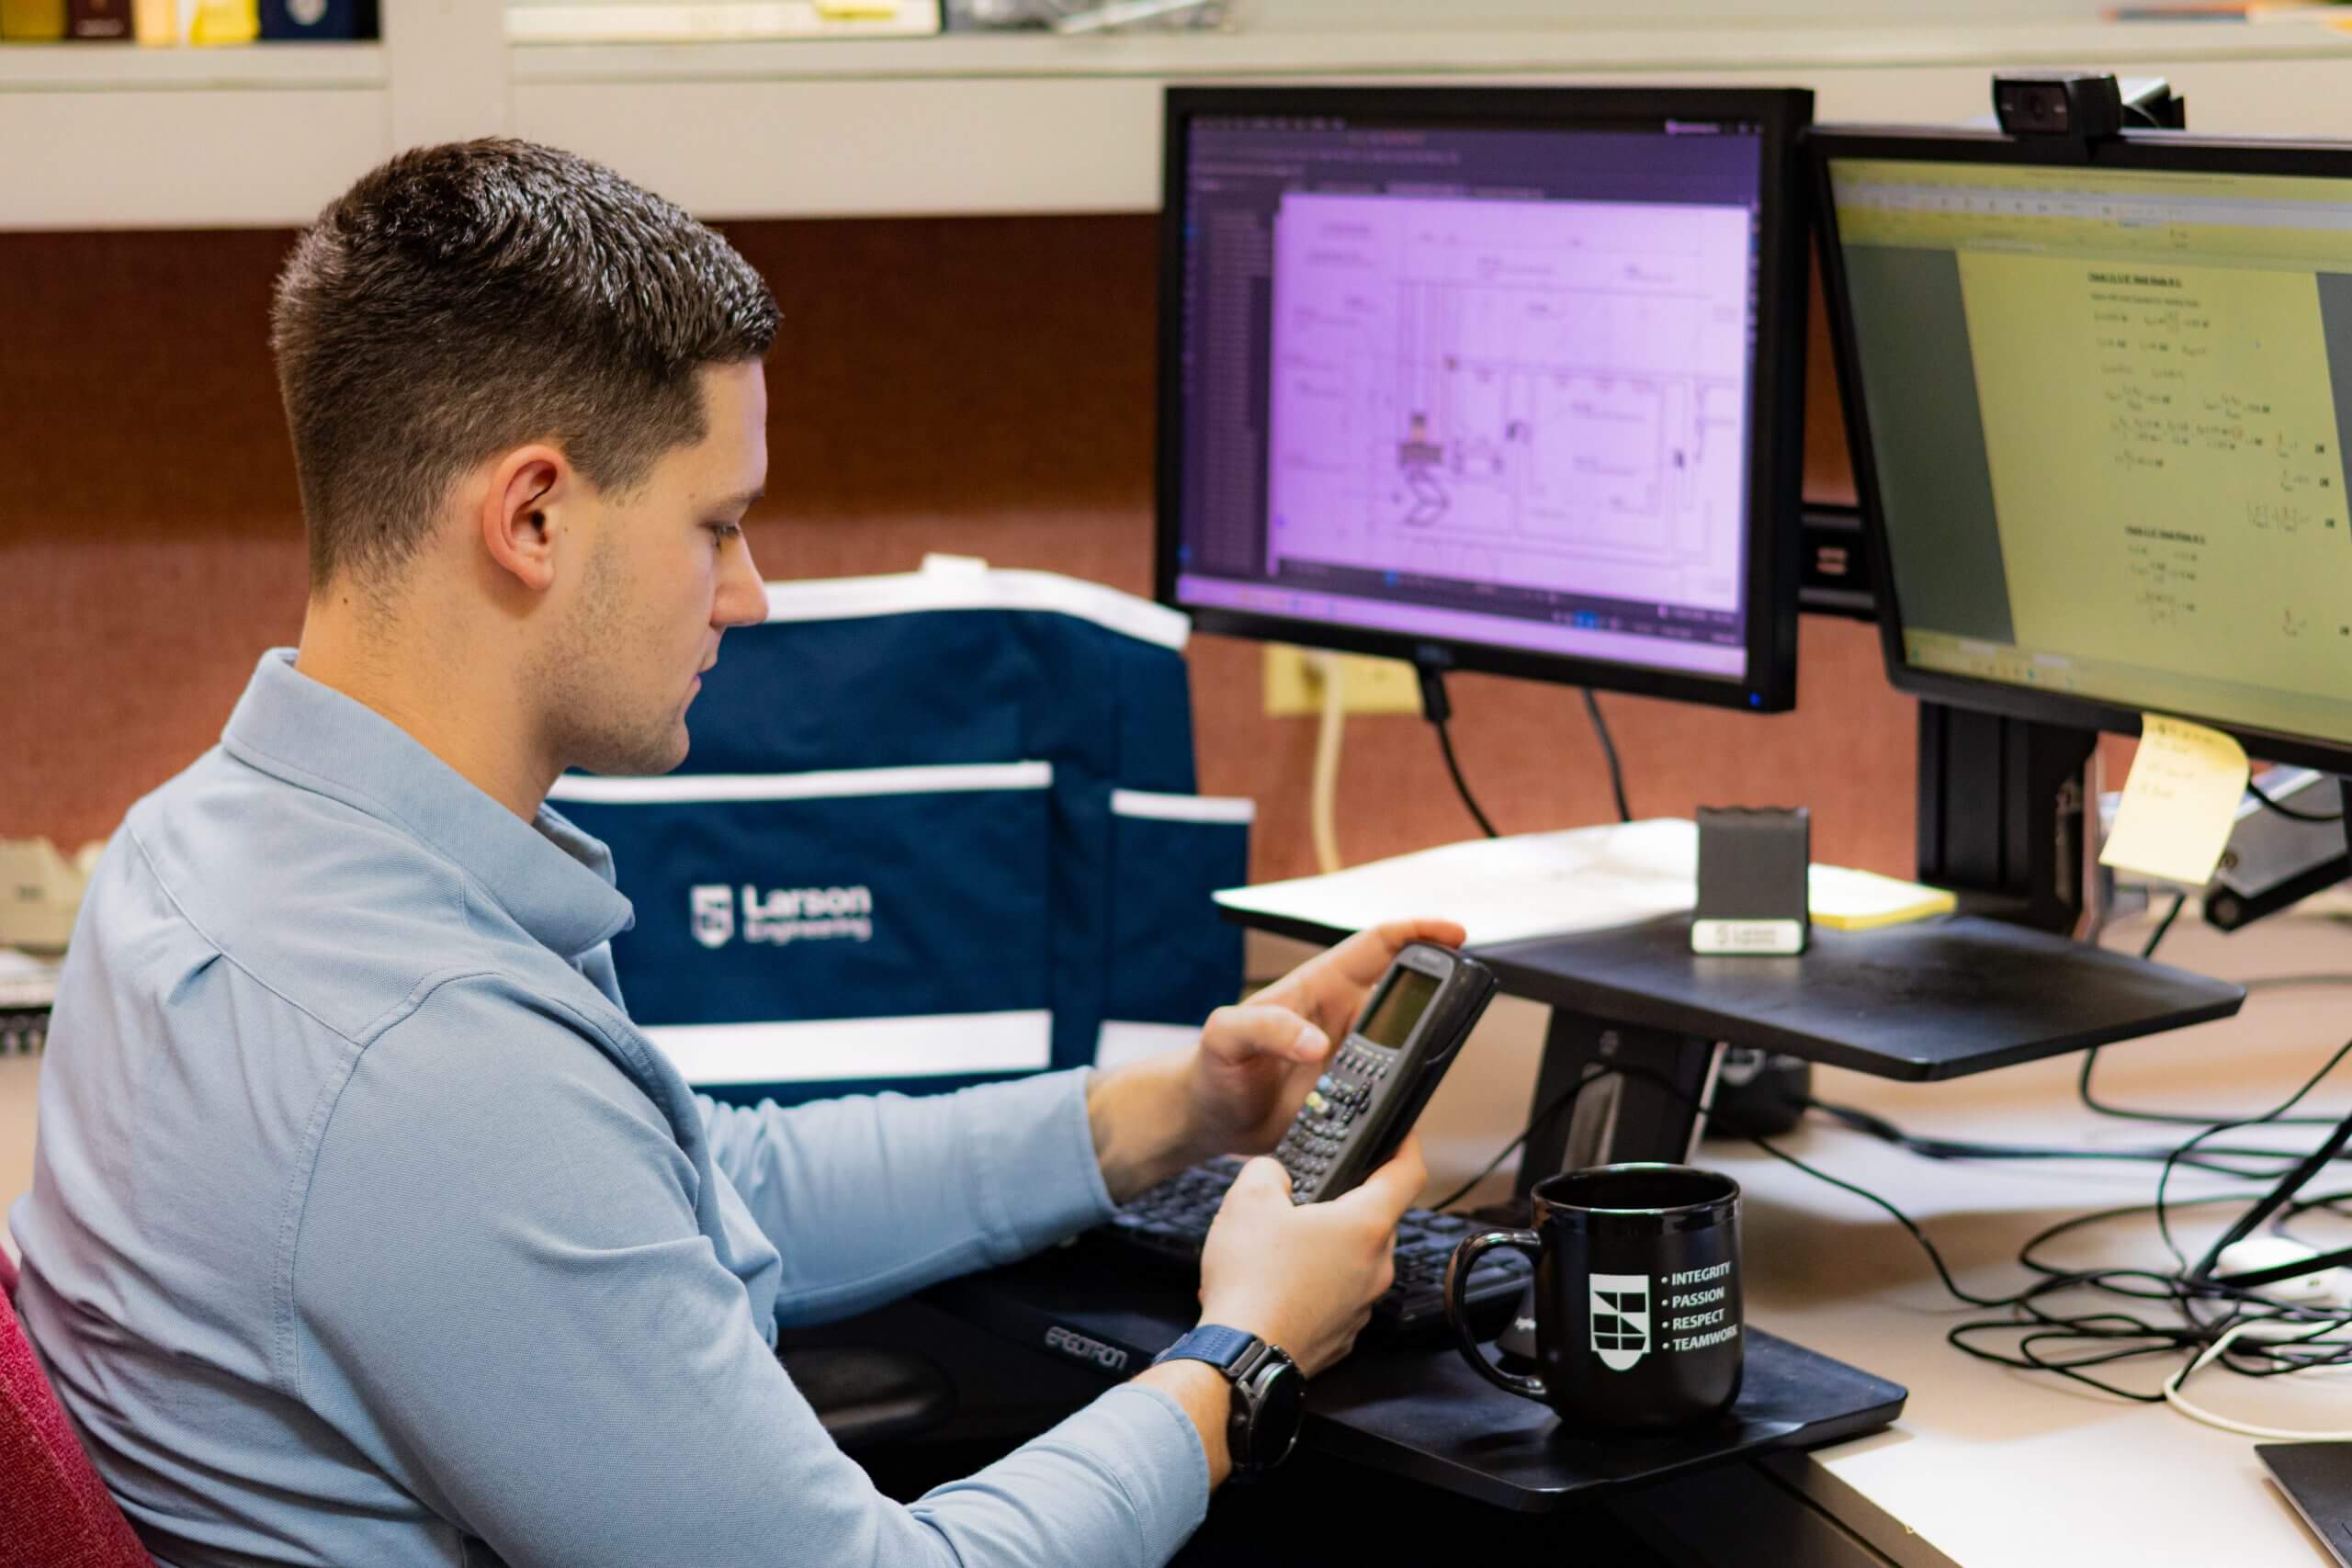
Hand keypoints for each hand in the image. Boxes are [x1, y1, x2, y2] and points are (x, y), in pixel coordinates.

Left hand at [1184, 917, 1467, 1162]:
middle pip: (1404, 997)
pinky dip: (1404, 1100)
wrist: (1206, 1117)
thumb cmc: (1211, 1066)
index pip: (1377, 945)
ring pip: (1403, 1049)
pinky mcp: (1350, 1098)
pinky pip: (1389, 1094)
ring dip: (1421, 1055)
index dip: (1418, 932)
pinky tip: (1405, 1112)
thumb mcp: (1226, 1036)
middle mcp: (1341, 1019)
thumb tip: (1318, 1042)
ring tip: (1430, 1064)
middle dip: (1435, 995)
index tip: (1455, 933)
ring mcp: (1349, 1059)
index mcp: (1318, 987)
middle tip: (1459, 1004)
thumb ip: (1266, 1028)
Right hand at [1194, 1132, 1427, 1376]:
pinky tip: (1279, 1283)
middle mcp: (1376, 1266)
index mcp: (1365, 1225)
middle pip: (1376, 1218)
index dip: (1406, 1146)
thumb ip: (1267, 1171)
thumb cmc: (1252, 1281)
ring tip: (1282, 1245)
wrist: (1241, 1356)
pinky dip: (1317, 1284)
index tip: (1402, 1136)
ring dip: (1329, 1247)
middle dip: (1347, 1203)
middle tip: (1311, 1194)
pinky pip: (1338, 1295)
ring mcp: (1363, 1304)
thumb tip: (1274, 1175)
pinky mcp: (1344, 1333)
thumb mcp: (1248, 1200)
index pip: (1407, 1173)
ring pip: (1355, 1259)